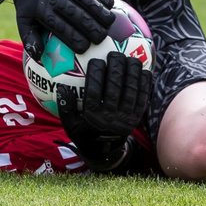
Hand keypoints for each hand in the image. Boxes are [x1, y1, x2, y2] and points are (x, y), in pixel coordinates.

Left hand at [10, 0, 113, 57]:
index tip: (85, 48)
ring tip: (109, 23)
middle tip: (101, 38)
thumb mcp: (24, 24)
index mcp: (42, 10)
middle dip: (90, 26)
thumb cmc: (30, 10)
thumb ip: (31, 40)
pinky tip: (110, 6)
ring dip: (99, 11)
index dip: (73, 37)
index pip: (60, 25)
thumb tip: (39, 56)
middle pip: (75, 13)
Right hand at [56, 52, 151, 169]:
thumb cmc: (85, 133)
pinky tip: (145, 70)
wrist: (105, 152)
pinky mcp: (136, 118)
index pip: (94, 92)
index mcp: (93, 118)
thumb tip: (61, 88)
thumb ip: (65, 107)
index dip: (96, 75)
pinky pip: (142, 99)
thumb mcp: (70, 125)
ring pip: (131, 92)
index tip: (96, 60)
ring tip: (130, 57)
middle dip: (116, 69)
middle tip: (114, 53)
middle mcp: (110, 118)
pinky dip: (144, 84)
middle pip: (115, 89)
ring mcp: (125, 118)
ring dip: (132, 73)